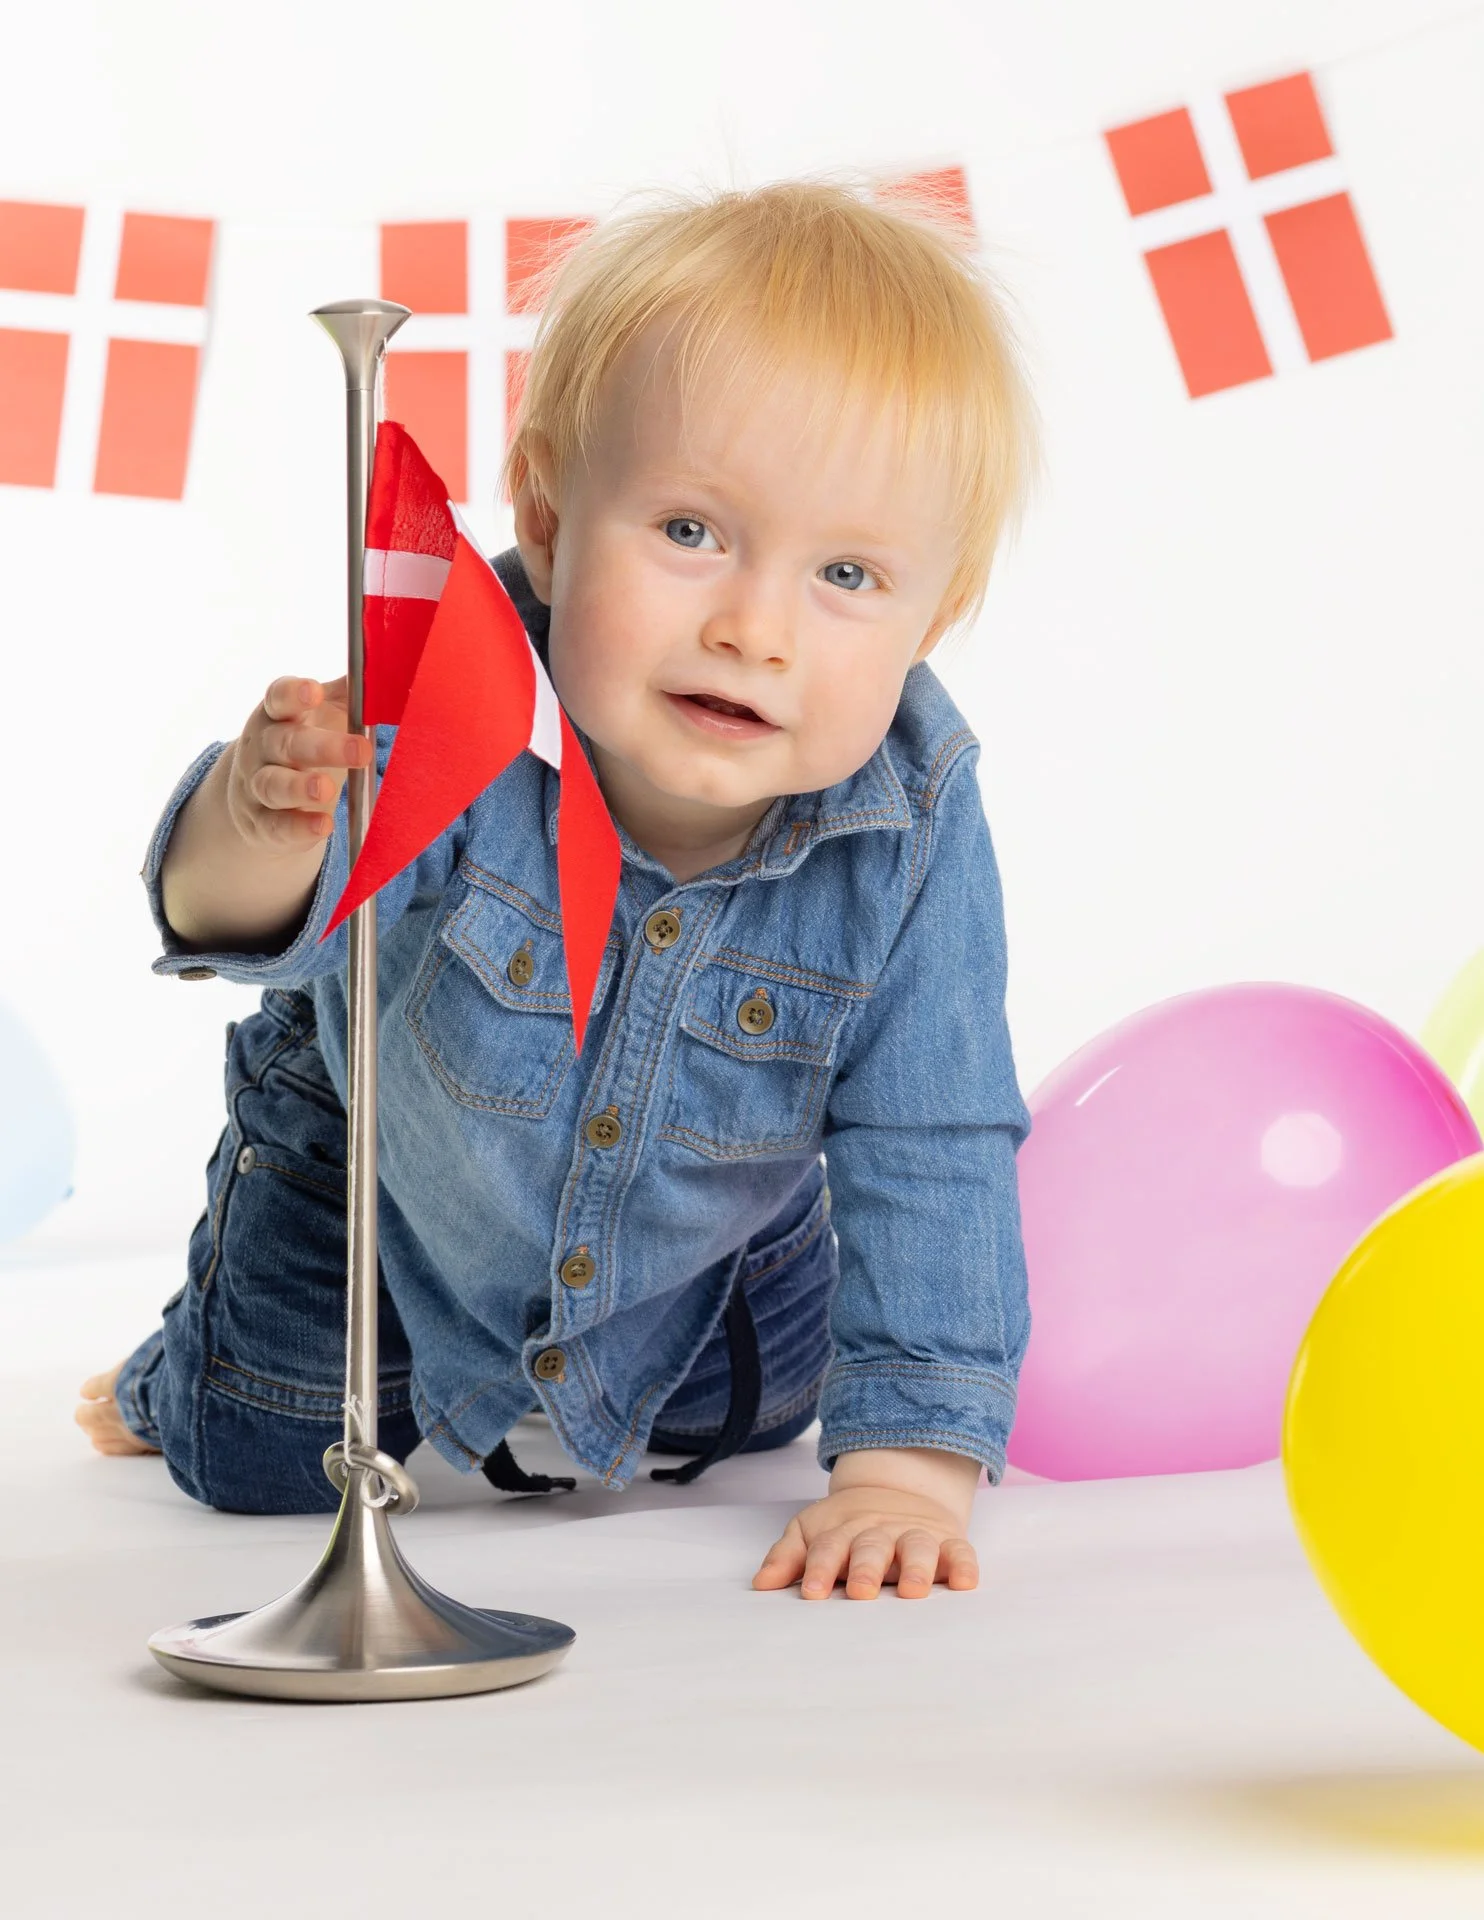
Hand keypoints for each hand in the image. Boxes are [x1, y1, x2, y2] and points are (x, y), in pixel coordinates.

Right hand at [225, 675, 371, 854]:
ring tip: (327, 789)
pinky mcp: (262, 824)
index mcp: (277, 715)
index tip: (314, 691)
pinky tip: (322, 825)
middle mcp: (262, 748)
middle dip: (322, 747)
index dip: (293, 694)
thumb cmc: (302, 744)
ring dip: (300, 788)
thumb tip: (384, 660)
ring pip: (273, 785)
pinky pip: (276, 826)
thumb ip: (348, 693)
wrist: (258, 797)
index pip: (277, 698)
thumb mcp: (321, 715)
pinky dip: (298, 827)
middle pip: (285, 744)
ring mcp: (257, 786)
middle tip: (360, 751)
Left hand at [752, 1482, 978, 1600]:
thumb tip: (760, 1585)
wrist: (899, 1489)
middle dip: (865, 1568)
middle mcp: (880, 1532)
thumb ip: (789, 1557)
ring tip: (913, 1590)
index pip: (828, 1548)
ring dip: (915, 1567)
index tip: (812, 1593)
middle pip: (871, 1547)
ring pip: (917, 1547)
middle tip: (859, 1591)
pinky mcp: (949, 1541)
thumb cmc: (849, 1527)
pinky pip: (961, 1552)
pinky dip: (964, 1565)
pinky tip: (966, 1583)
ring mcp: (915, 1535)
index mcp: (844, 1531)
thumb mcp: (814, 1532)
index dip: (819, 1569)